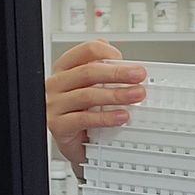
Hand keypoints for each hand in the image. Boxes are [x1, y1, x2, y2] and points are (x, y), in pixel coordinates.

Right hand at [47, 40, 146, 177]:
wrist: (72, 144)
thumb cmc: (82, 112)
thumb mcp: (93, 88)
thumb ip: (106, 76)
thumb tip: (132, 70)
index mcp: (65, 68)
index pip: (85, 51)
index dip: (106, 52)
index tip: (124, 59)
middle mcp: (57, 83)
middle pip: (88, 71)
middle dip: (118, 73)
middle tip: (139, 75)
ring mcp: (55, 104)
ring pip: (88, 95)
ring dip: (116, 94)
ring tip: (136, 95)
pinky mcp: (57, 125)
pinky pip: (84, 119)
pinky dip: (106, 118)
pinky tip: (121, 116)